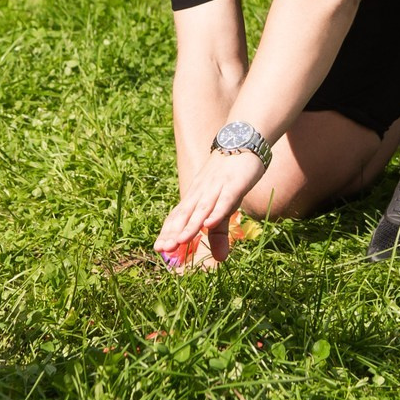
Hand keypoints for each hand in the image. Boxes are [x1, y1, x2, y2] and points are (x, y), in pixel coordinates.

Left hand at [154, 150, 265, 270]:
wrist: (242, 140)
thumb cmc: (229, 176)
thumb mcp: (224, 206)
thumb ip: (220, 231)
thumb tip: (220, 259)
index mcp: (196, 197)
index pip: (178, 217)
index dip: (168, 232)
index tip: (158, 249)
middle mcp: (201, 192)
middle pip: (185, 214)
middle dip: (173, 232)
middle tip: (161, 249)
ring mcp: (216, 187)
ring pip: (201, 208)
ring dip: (190, 225)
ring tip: (180, 241)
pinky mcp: (234, 184)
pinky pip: (224, 199)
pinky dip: (217, 211)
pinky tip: (209, 222)